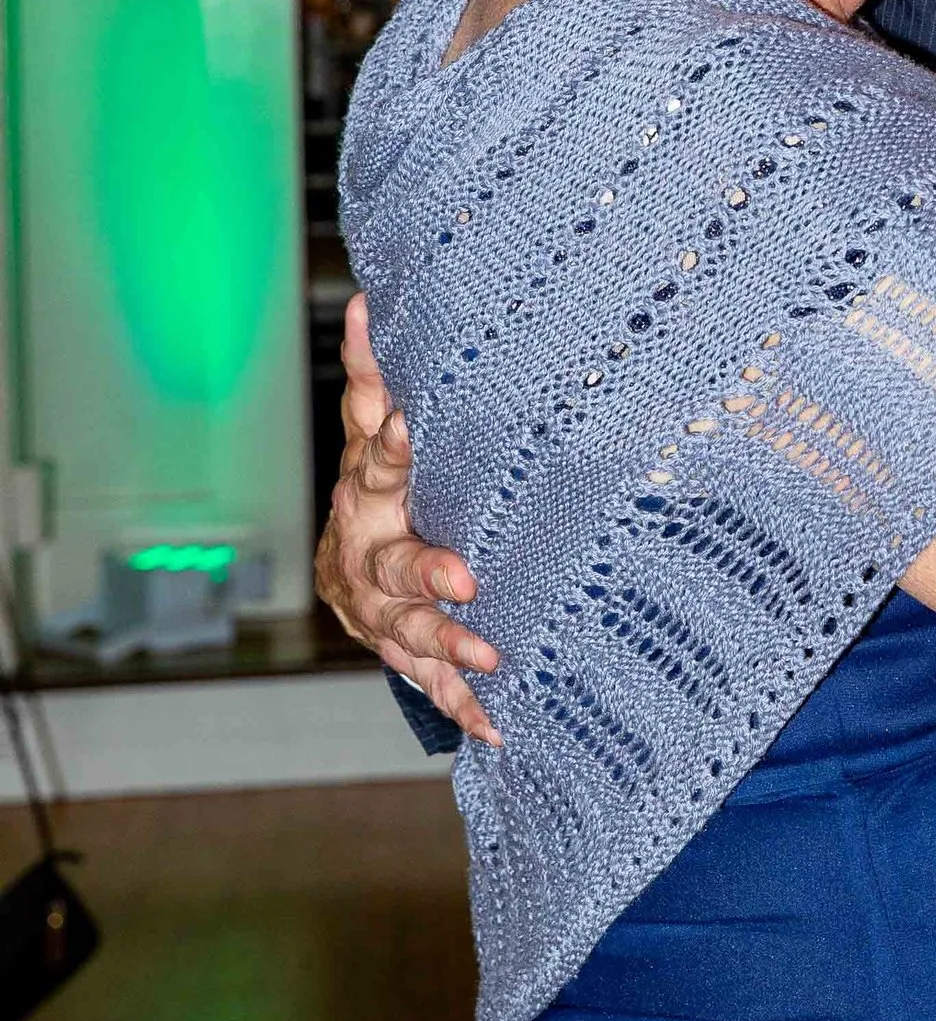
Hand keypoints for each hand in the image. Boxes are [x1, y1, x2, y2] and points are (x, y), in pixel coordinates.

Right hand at [313, 294, 500, 744]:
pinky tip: (499, 724)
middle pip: (389, 562)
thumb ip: (380, 374)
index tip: (414, 424)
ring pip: (407, 630)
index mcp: (371, 485)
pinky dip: (462, 704)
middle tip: (464, 576)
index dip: (393, 442)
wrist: (352, 576)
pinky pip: (428, 684)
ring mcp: (377, 610)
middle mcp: (365, 549)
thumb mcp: (384, 429)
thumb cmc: (388, 484)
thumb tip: (365, 296)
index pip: (378, 455)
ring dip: (446, 645)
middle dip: (424, 570)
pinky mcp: (398, 652)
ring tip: (490, 653)